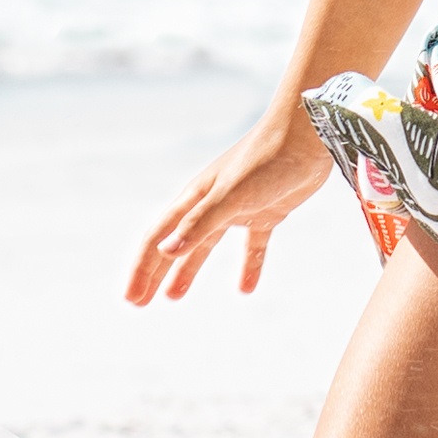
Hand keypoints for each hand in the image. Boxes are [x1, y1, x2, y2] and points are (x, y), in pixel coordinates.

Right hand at [124, 102, 336, 304]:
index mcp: (195, 198)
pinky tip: (246, 289)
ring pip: (205, 246)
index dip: (142, 268)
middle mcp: (210, 203)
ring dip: (188, 270)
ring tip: (174, 297)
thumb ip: (199, 224)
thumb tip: (165, 251)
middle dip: (155, 273)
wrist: (307, 135)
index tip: (131, 298)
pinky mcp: (266, 211)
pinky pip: (252, 246)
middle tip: (139, 302)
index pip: (158, 237)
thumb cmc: (266, 159)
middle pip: (175, 244)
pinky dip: (248, 266)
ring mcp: (238, 208)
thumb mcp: (231, 195)